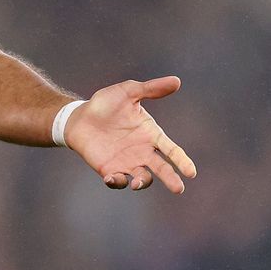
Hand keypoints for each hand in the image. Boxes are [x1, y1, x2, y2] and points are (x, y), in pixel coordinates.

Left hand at [64, 76, 196, 193]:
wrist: (79, 117)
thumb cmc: (106, 104)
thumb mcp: (128, 92)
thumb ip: (151, 89)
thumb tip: (176, 81)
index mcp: (151, 135)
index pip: (171, 150)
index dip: (182, 161)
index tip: (191, 172)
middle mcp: (143, 152)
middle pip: (161, 169)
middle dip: (170, 179)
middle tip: (178, 188)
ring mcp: (127, 162)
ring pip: (142, 178)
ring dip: (143, 182)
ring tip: (138, 182)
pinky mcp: (110, 169)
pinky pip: (117, 181)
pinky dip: (118, 182)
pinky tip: (113, 178)